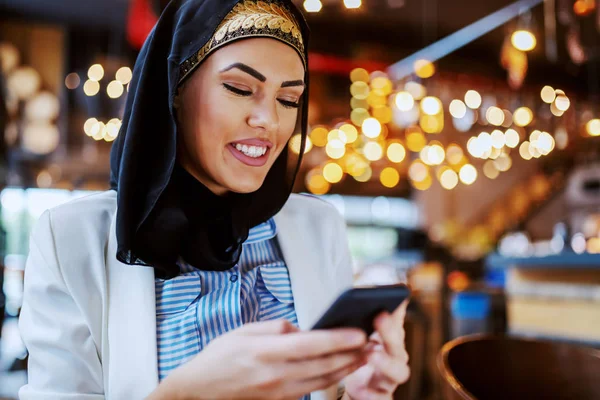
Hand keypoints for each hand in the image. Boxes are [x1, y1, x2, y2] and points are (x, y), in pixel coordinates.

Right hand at [148, 319, 367, 399]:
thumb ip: (276, 327)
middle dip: (351, 354)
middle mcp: (274, 375)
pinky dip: (331, 379)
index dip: (337, 339)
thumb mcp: (243, 330)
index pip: (309, 344)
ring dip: (347, 368)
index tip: (358, 332)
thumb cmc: (219, 356)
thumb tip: (302, 329)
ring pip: (321, 380)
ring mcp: (278, 392)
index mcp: (264, 352)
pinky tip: (343, 369)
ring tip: (365, 355)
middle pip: (322, 364)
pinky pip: (311, 389)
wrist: (200, 390)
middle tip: (373, 342)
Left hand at [343, 300, 409, 399]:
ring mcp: (390, 378)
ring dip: (387, 362)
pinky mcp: (381, 396)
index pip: (397, 323)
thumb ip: (366, 318)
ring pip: (399, 372)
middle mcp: (396, 358)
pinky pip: (382, 398)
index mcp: (391, 341)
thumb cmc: (362, 359)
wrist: (361, 391)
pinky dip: (372, 394)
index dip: (399, 310)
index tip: (397, 294)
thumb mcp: (363, 336)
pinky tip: (361, 388)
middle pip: (399, 345)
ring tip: (372, 353)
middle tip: (380, 316)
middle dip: (391, 331)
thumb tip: (365, 288)